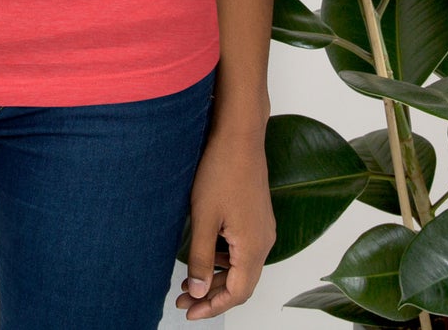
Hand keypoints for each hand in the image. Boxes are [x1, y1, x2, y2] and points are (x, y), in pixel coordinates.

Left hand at [176, 127, 274, 318]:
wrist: (239, 135)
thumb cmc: (221, 171)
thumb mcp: (204, 217)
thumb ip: (200, 257)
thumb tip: (196, 291)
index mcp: (253, 247)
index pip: (237, 294)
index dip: (213, 307)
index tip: (189, 312)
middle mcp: (264, 242)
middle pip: (241, 283)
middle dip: (211, 294)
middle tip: (183, 298)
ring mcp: (263, 228)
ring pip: (241, 266)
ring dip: (217, 276)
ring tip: (189, 279)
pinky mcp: (257, 216)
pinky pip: (243, 249)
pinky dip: (224, 258)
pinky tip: (205, 252)